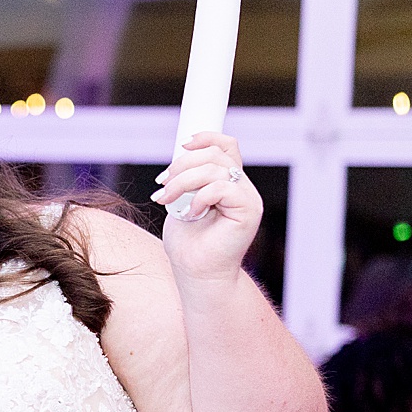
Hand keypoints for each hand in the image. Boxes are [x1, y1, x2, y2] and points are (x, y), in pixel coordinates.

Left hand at [152, 132, 262, 283]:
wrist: (197, 274)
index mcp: (228, 182)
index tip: (181, 146)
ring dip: (183, 181)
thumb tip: (179, 155)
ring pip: (215, 168)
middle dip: (182, 165)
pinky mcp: (248, 211)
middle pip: (216, 154)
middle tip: (162, 184)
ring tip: (166, 198)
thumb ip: (188, 179)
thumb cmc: (189, 243)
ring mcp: (248, 198)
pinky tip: (190, 213)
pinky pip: (223, 188)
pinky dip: (200, 197)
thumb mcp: (182, 202)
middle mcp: (242, 187)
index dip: (206, 138)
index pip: (227, 145)